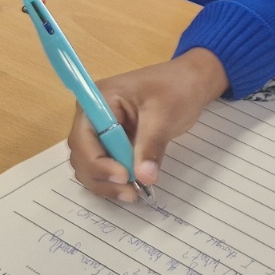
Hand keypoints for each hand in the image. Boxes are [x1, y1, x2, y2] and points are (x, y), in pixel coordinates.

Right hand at [67, 48, 229, 201]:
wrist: (191, 82)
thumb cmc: (177, 88)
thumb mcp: (164, 114)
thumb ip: (151, 145)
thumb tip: (144, 178)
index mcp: (98, 100)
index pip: (84, 138)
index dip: (98, 162)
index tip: (124, 176)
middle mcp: (92, 117)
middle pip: (82, 156)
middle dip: (102, 177)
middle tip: (132, 192)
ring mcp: (101, 131)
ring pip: (90, 166)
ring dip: (107, 184)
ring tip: (134, 192)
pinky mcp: (112, 144)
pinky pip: (105, 167)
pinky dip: (115, 181)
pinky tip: (134, 187)